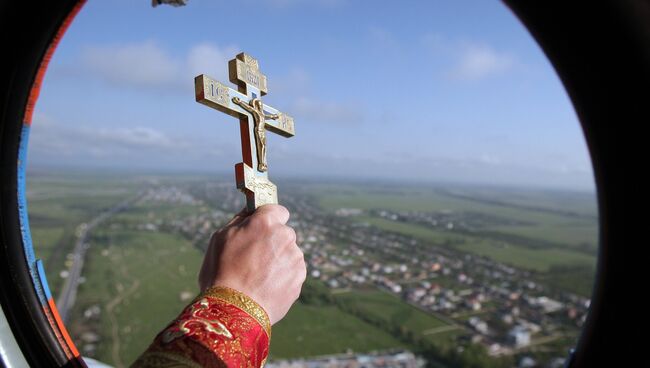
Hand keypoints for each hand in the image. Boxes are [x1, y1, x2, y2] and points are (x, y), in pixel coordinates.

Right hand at [198, 204, 305, 324]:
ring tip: (257, 277)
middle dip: (272, 241)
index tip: (260, 228)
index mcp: (266, 222)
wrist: (234, 310)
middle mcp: (285, 236)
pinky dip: (282, 276)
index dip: (268, 219)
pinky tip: (265, 286)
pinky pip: (292, 271)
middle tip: (253, 257)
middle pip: (283, 232)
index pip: (277, 210)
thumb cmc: (221, 272)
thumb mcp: (220, 238)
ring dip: (278, 259)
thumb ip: (240, 220)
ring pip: (288, 253)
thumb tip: (251, 212)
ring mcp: (295, 257)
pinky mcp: (300, 277)